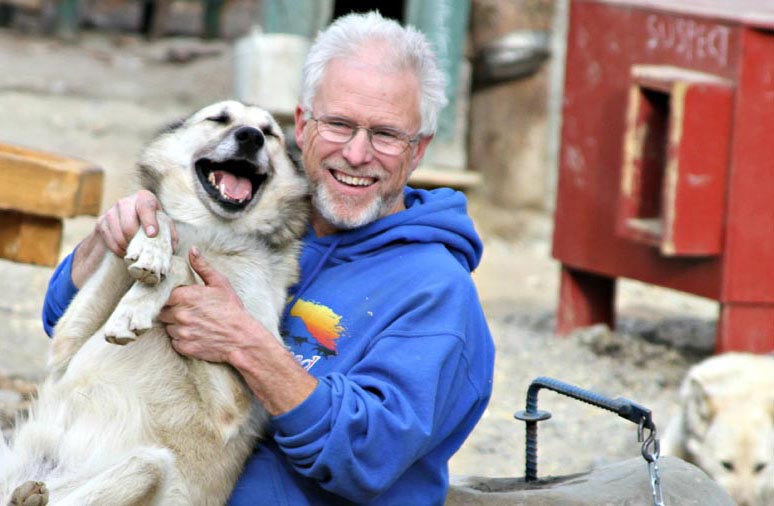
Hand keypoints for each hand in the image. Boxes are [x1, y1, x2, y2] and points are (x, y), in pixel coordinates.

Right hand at [96, 189, 177, 256]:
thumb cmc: (151, 225)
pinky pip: (109, 240)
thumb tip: (171, 247)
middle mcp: (126, 202)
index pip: (145, 206)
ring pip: (118, 234)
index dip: (149, 220)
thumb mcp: (163, 227)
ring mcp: (111, 211)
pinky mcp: (101, 222)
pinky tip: (124, 250)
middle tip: (142, 248)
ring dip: (127, 246)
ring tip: (134, 250)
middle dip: (136, 240)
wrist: (127, 226)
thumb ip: (170, 235)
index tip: (152, 234)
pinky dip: (118, 249)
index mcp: (144, 198)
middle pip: (129, 225)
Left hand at [158, 247, 258, 362]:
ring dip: (175, 325)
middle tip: (186, 310)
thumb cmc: (231, 309)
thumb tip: (192, 250)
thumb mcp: (220, 283)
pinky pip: (175, 341)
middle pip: (162, 311)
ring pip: (168, 327)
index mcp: (184, 296)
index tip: (175, 297)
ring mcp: (181, 332)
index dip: (168, 296)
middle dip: (171, 310)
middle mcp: (179, 314)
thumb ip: (202, 266)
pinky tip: (195, 334)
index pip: (161, 295)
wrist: (241, 338)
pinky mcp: (184, 347)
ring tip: (192, 322)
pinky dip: (181, 338)